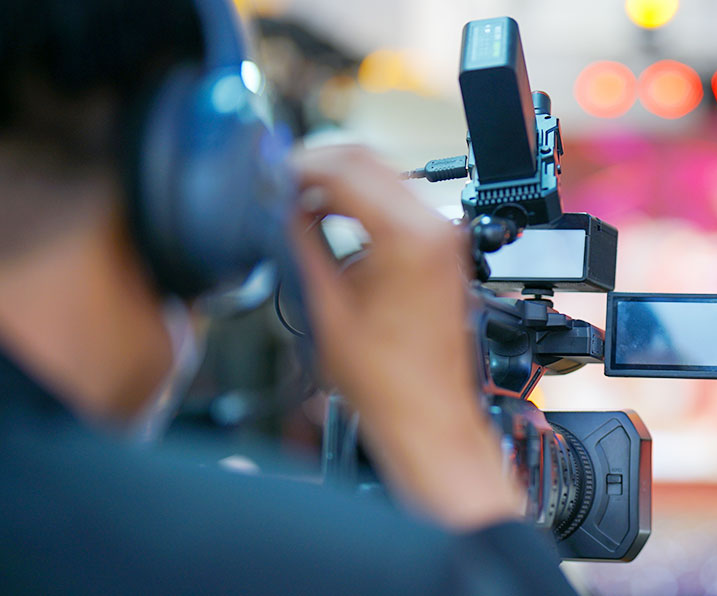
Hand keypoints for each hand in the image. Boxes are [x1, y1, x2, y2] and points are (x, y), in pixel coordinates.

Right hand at [287, 146, 521, 528]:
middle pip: (370, 160)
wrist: (427, 413)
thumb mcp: (323, 305)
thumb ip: (298, 243)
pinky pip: (400, 204)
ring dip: (339, 182)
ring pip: (386, 177)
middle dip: (319, 166)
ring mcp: (446, 238)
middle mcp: (436, 229)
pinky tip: (330, 219)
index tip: (271, 174)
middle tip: (280, 181)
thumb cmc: (387, 380)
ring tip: (296, 202)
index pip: (346, 167)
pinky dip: (362, 202)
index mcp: (409, 236)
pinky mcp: (444, 250)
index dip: (299, 166)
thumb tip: (279, 206)